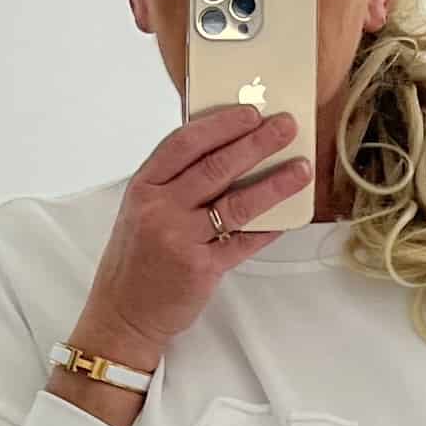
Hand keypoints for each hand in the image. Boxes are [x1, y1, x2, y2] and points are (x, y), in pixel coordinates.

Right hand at [79, 102, 313, 353]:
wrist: (124, 313)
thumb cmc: (137, 259)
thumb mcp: (142, 210)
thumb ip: (174, 183)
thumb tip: (226, 151)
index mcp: (143, 187)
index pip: (184, 143)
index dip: (221, 125)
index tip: (250, 113)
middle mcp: (159, 209)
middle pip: (215, 167)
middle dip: (256, 143)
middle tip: (286, 127)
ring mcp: (180, 239)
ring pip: (236, 203)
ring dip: (274, 183)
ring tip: (302, 168)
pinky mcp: (201, 268)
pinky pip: (244, 242)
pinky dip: (269, 227)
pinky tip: (289, 216)